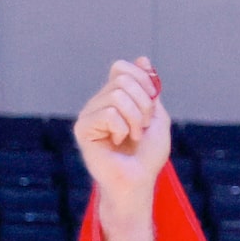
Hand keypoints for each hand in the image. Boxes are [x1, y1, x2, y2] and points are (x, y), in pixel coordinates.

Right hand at [74, 57, 171, 207]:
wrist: (138, 181)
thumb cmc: (147, 155)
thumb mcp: (157, 119)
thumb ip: (150, 91)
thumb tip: (143, 59)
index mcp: (115, 97)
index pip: (122, 67)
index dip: (142, 82)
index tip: (152, 106)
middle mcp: (99, 101)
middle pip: (122, 79)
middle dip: (143, 105)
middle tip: (142, 127)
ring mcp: (89, 113)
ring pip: (116, 95)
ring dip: (135, 120)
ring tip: (131, 137)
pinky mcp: (82, 128)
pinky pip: (109, 114)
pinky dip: (123, 129)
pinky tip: (116, 142)